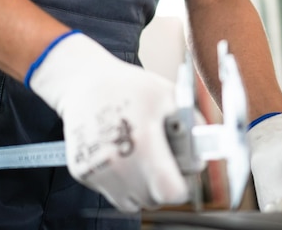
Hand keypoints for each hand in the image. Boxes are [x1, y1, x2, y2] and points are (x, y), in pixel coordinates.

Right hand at [29, 31, 188, 211]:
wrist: (83, 81)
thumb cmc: (130, 86)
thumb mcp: (169, 95)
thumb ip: (192, 126)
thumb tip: (201, 155)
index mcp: (144, 143)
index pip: (170, 192)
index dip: (179, 185)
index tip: (178, 173)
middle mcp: (117, 162)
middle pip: (151, 199)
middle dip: (159, 185)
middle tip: (158, 161)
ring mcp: (97, 169)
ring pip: (129, 201)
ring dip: (138, 188)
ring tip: (138, 158)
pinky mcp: (81, 171)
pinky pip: (108, 190)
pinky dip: (117, 179)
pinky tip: (117, 151)